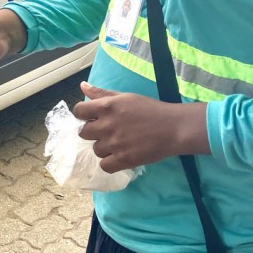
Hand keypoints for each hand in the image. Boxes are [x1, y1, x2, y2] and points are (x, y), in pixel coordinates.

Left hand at [72, 82, 210, 172]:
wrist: (173, 128)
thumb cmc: (150, 110)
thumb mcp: (125, 97)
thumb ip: (101, 93)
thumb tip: (82, 86)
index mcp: (107, 106)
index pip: (78, 111)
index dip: (83, 115)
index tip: (92, 117)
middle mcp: (107, 125)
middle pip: (84, 133)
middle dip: (93, 132)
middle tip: (108, 132)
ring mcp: (115, 144)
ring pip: (95, 150)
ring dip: (104, 148)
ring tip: (119, 143)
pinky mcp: (123, 160)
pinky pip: (104, 166)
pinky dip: (110, 163)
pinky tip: (120, 156)